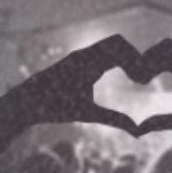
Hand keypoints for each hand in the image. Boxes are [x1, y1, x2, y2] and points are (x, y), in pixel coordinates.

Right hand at [0, 35, 147, 171]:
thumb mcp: (90, 114)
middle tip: (142, 78)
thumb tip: (136, 131)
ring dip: (128, 55)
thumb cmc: (57, 107)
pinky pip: (98, 51)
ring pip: (113, 41)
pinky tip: (117, 75)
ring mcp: (81, 55)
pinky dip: (114, 58)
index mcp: (95, 64)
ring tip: (135, 77)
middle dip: (135, 55)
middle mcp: (89, 55)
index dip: (136, 61)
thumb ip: (113, 118)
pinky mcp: (72, 60)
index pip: (122, 52)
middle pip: (120, 41)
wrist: (29, 104)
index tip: (142, 80)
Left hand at [125, 37, 171, 172]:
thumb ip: (165, 121)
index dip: (149, 62)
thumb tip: (141, 128)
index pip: (164, 55)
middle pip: (165, 46)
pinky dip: (168, 62)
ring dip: (154, 57)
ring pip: (171, 46)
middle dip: (148, 57)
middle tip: (138, 78)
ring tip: (144, 77)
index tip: (140, 80)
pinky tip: (163, 78)